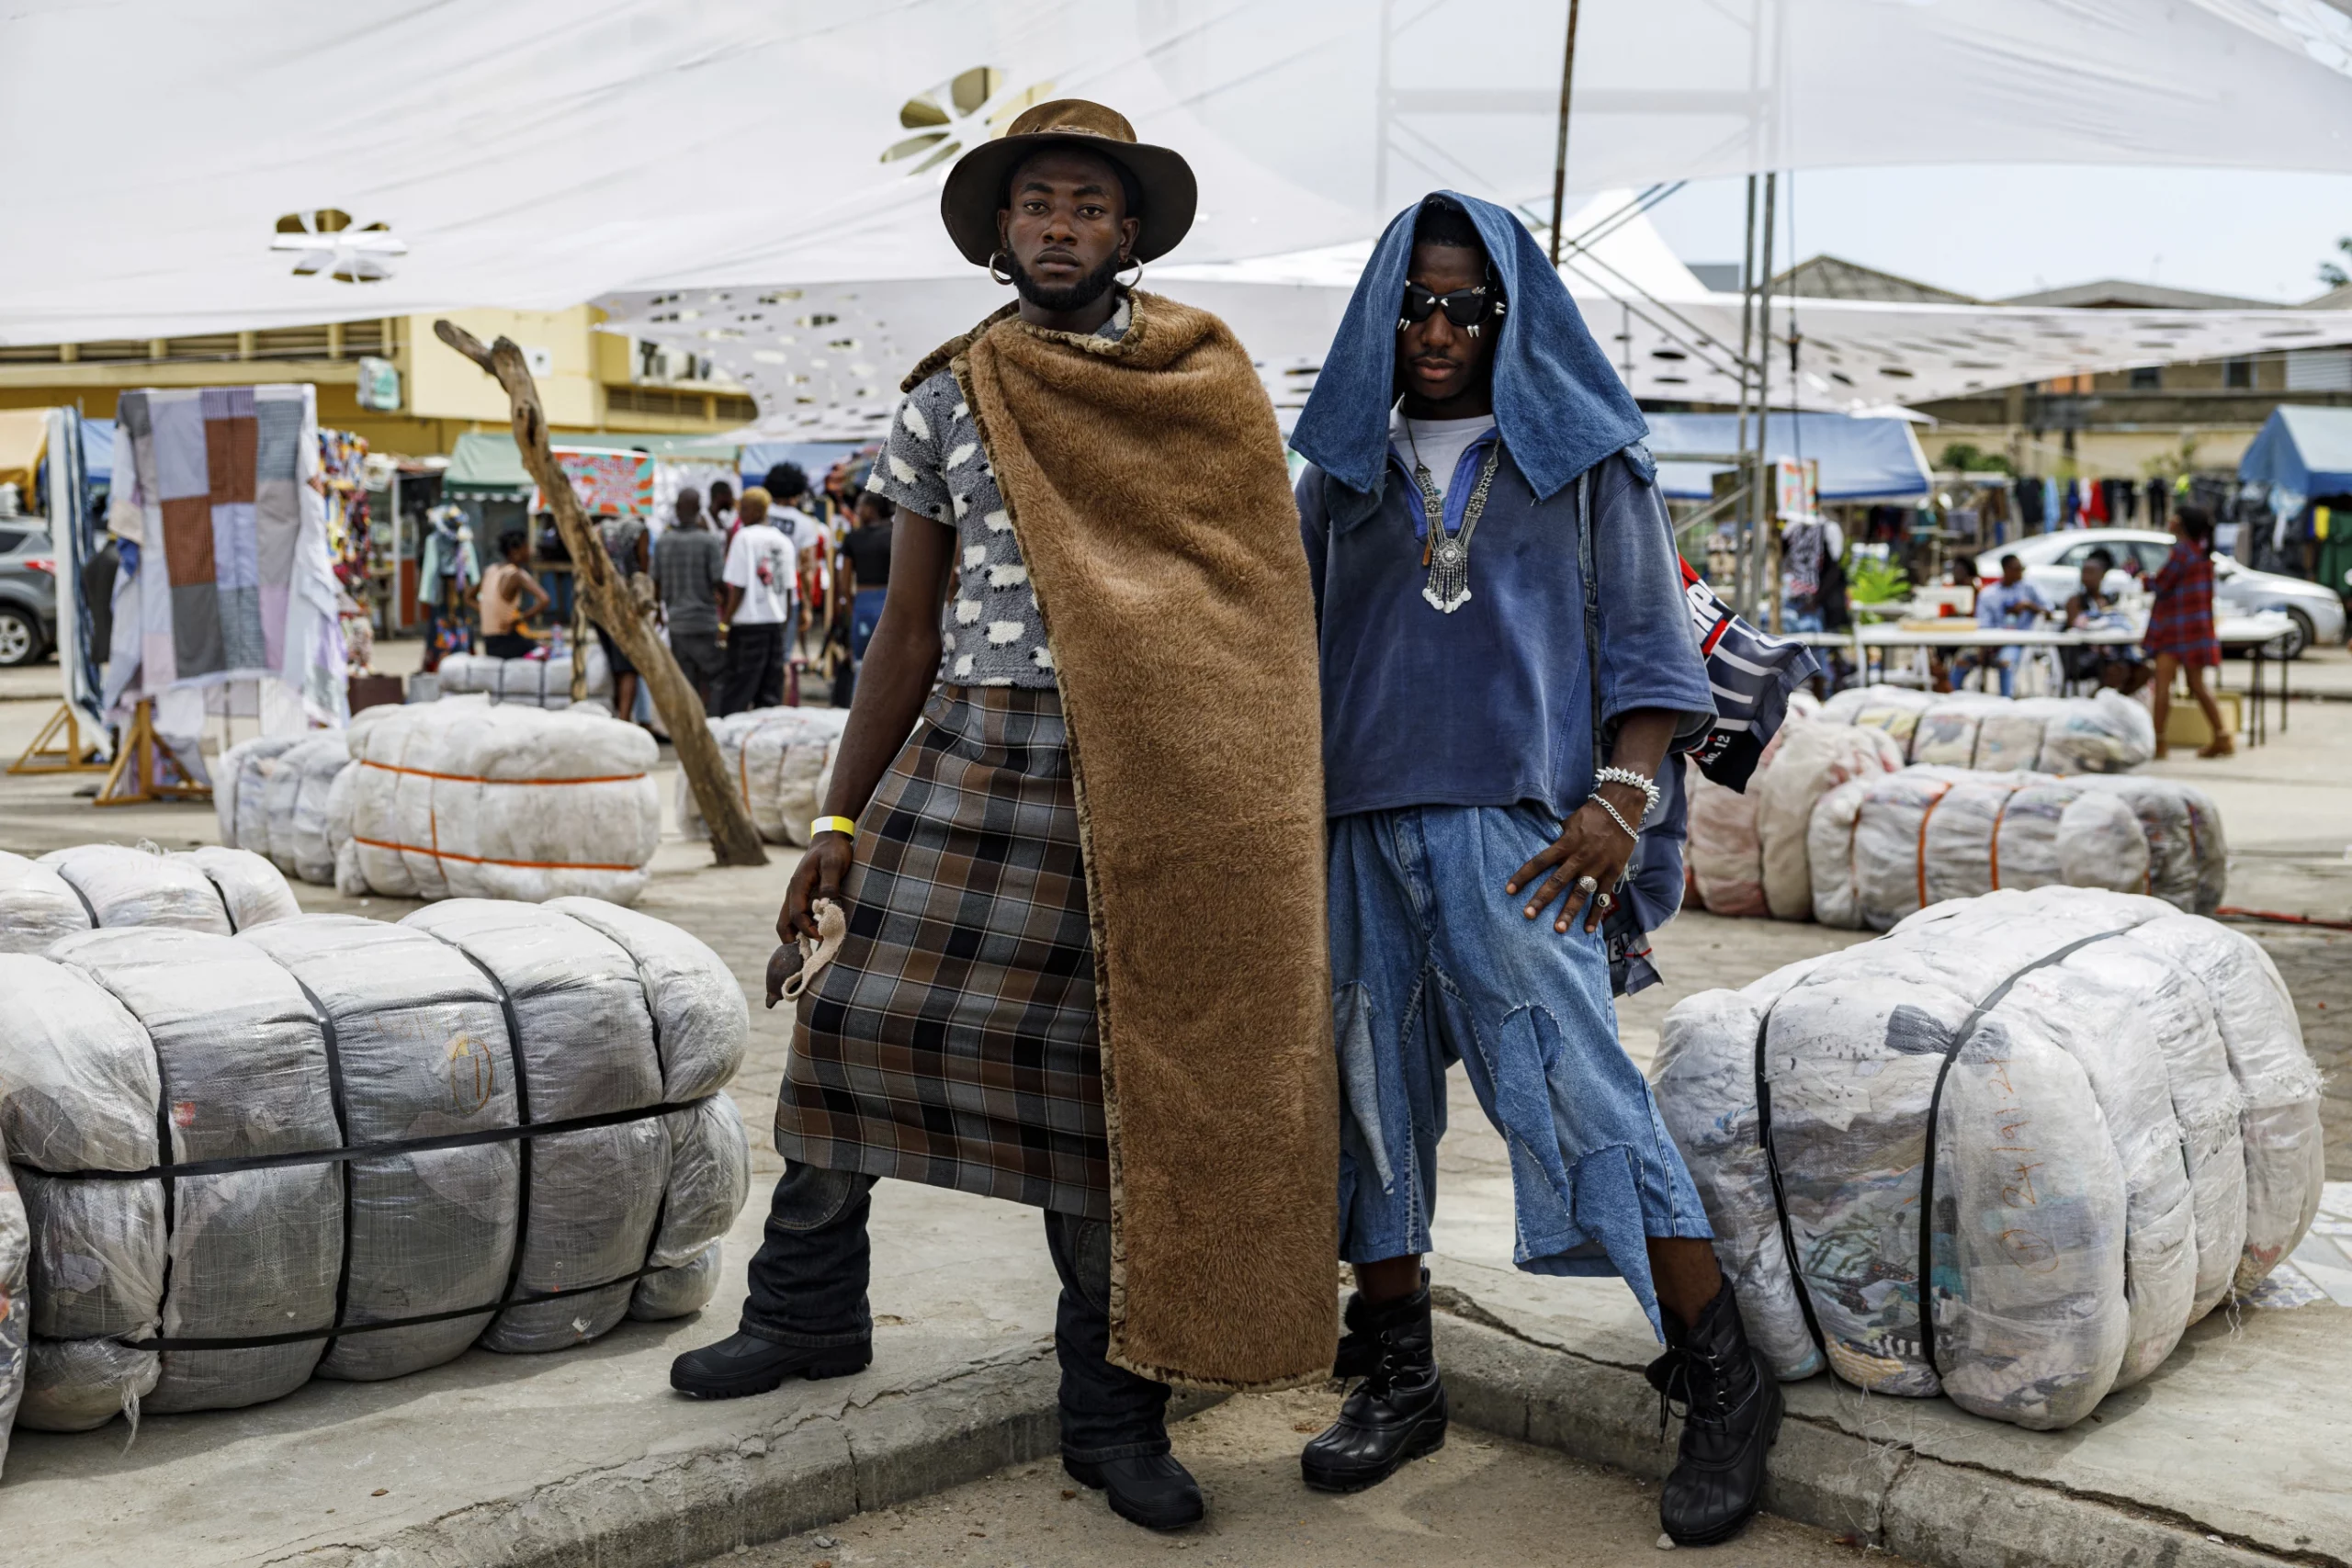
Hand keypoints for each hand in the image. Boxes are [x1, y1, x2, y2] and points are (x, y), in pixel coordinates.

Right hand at [778, 832, 854, 942]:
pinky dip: (803, 928)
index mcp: (798, 885)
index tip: (822, 936)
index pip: (795, 914)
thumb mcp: (834, 863)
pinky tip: (818, 933)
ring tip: (814, 946)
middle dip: (793, 939)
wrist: (830, 838)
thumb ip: (829, 883)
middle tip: (809, 952)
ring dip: (798, 935)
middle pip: (784, 923)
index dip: (806, 929)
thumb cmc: (833, 850)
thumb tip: (826, 905)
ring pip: (788, 922)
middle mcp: (793, 893)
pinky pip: (798, 917)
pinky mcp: (803, 897)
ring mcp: (796, 895)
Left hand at [1505, 783, 1645, 933]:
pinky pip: (1603, 896)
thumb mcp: (1569, 822)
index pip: (1539, 862)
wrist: (1621, 808)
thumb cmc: (1591, 814)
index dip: (1523, 876)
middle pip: (1557, 881)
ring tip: (1558, 929)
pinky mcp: (1612, 872)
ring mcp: (1597, 866)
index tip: (1509, 890)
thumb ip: (1556, 838)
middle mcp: (1579, 857)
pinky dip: (1597, 914)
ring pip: (1580, 893)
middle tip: (1528, 915)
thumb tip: (1540, 845)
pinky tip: (1588, 930)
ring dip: (1569, 912)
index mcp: (1565, 844)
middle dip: (1542, 899)